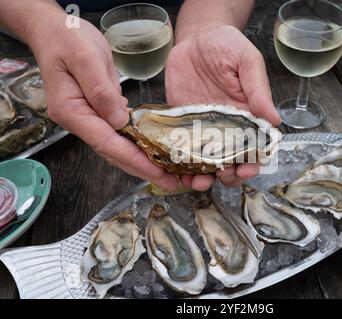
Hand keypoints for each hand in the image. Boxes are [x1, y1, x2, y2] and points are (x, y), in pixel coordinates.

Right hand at [30, 13, 177, 189]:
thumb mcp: (86, 59)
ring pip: (117, 146)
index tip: (157, 172)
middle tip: (170, 182)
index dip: (134, 160)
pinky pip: (119, 133)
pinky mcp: (98, 111)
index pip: (107, 143)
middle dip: (142, 168)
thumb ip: (101, 91)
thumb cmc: (67, 39)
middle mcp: (79, 120)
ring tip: (167, 171)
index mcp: (72, 112)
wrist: (56, 30)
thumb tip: (120, 121)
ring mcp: (88, 117)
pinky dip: (137, 143)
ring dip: (141, 160)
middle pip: (113, 152)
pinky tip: (154, 149)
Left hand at [165, 25, 279, 190]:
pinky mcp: (181, 124)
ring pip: (205, 161)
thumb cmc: (226, 45)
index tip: (248, 167)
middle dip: (230, 175)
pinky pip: (180, 148)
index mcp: (247, 116)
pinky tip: (176, 171)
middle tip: (225, 176)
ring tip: (199, 181)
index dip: (254, 161)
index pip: (254, 146)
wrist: (196, 38)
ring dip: (204, 176)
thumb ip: (258, 89)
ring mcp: (202, 128)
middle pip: (231, 161)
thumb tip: (274, 119)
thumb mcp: (246, 61)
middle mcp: (226, 127)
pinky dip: (179, 164)